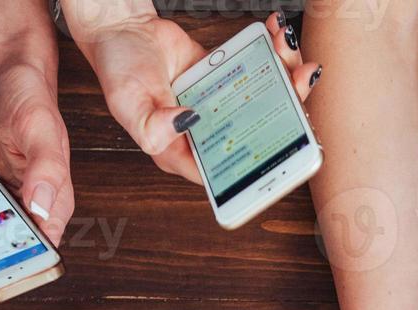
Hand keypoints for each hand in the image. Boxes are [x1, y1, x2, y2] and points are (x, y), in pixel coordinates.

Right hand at [66, 10, 319, 183]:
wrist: (123, 28)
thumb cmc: (118, 68)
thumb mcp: (127, 102)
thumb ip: (153, 126)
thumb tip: (188, 125)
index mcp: (183, 152)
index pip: (229, 173)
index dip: (261, 167)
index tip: (287, 151)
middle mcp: (207, 134)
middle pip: (259, 135)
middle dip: (288, 111)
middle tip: (298, 84)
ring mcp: (221, 106)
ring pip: (267, 101)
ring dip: (285, 76)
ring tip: (287, 50)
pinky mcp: (228, 79)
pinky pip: (258, 71)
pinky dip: (271, 54)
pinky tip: (275, 36)